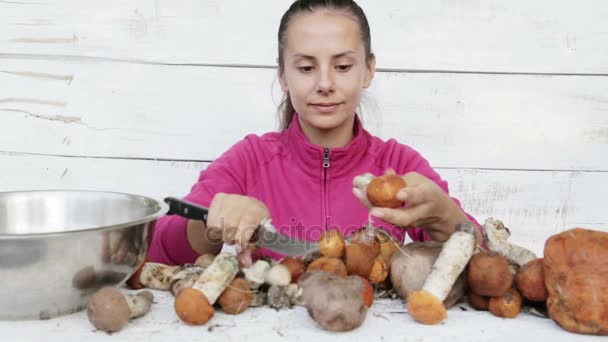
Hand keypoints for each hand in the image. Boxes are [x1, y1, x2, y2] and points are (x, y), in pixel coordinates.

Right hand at [206, 193, 269, 266]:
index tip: (240, 248)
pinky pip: (211, 220)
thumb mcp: (256, 236)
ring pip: (218, 225)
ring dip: (222, 234)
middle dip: (231, 238)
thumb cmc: (254, 224)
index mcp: (258, 211)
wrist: (248, 206)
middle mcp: (244, 202)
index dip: (242, 240)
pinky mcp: (219, 198)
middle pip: (230, 226)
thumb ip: (249, 250)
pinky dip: (214, 229)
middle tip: (234, 240)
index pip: (247, 225)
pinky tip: (222, 227)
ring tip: (229, 233)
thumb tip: (245, 264)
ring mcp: (231, 198)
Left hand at [353, 171, 468, 241]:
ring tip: (360, 195)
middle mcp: (421, 212)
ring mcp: (412, 223)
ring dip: (376, 211)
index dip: (410, 195)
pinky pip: (389, 219)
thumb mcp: (420, 181)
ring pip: (395, 221)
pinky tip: (360, 195)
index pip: (421, 196)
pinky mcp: (404, 227)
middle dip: (389, 215)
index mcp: (429, 195)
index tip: (399, 195)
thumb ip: (403, 179)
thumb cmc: (428, 194)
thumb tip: (387, 173)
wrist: (441, 215)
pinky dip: (374, 208)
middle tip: (374, 211)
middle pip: (406, 217)